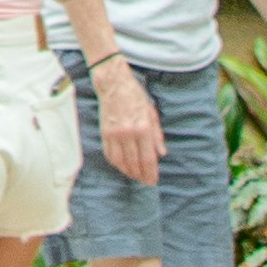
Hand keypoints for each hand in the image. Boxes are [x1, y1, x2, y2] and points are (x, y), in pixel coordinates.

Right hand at [97, 63, 162, 183]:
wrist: (113, 84)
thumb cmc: (135, 96)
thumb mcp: (152, 113)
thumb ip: (157, 135)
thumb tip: (161, 154)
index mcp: (143, 128)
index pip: (148, 158)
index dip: (151, 173)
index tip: (153, 181)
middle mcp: (128, 133)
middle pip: (135, 163)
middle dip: (141, 175)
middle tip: (145, 181)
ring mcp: (114, 133)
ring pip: (121, 161)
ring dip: (128, 172)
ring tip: (134, 175)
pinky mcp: (104, 132)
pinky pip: (109, 154)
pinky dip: (116, 163)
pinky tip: (122, 166)